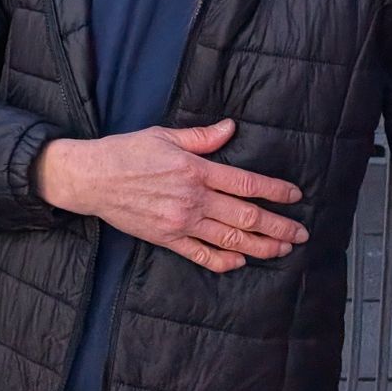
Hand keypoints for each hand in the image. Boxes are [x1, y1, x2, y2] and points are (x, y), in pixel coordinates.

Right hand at [36, 118, 306, 272]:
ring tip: (282, 249)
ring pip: (230, 239)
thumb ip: (201, 137)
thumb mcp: (164, 135)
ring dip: (261, 246)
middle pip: (246, 216)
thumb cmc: (125, 152)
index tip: (294, 196)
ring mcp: (181, 222)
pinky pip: (201, 255)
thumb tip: (231, 128)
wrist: (91, 178)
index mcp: (195, 170)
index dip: (275, 191)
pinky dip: (223, 261)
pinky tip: (240, 262)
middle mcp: (193, 199)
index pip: (246, 183)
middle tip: (301, 232)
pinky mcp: (167, 239)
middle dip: (278, 225)